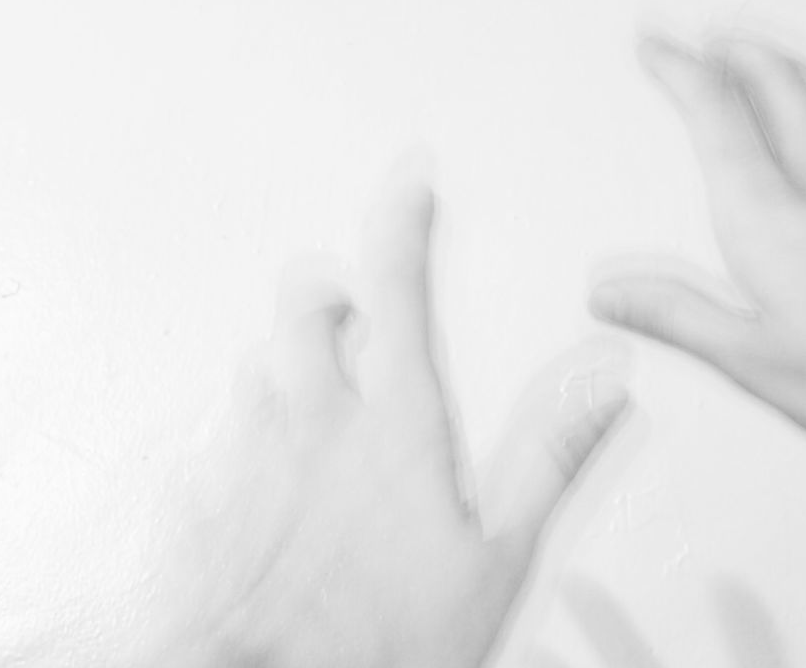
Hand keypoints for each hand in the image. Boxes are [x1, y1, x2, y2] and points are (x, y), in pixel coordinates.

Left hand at [150, 180, 627, 667]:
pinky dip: (241, 439)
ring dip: (284, 363)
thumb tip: (602, 387)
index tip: (410, 182)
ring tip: (309, 388)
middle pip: (304, 308)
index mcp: (391, 423)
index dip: (402, 225)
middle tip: (352, 300)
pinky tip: (253, 473)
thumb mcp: (496, 557)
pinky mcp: (202, 500)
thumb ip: (550, 460)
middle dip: (330, 289)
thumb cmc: (376, 639)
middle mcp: (311, 421)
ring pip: (255, 368)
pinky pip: (214, 441)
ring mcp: (247, 457)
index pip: (396, 289)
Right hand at [589, 34, 805, 539]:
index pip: (715, 116)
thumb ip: (680, 318)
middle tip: (711, 39)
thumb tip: (613, 295)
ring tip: (759, 102)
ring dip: (782, 95)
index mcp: (771, 217)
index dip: (680, 70)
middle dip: (737, 52)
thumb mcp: (757, 364)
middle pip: (778, 85)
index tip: (657, 45)